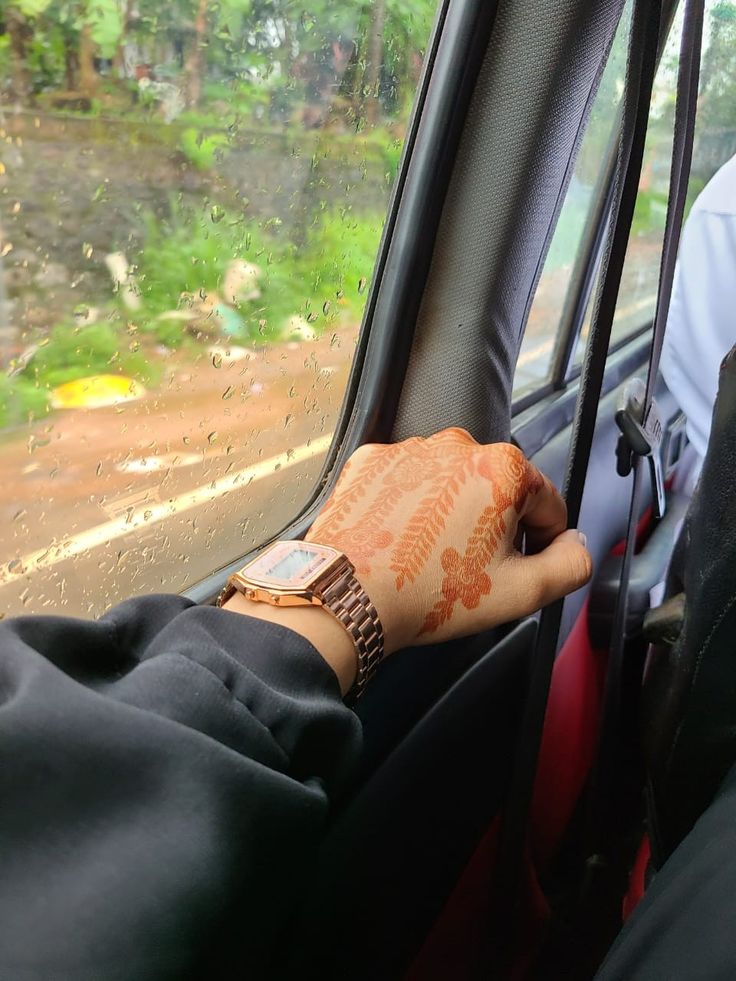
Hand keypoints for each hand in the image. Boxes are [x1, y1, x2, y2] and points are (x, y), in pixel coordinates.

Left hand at [307, 428, 590, 655]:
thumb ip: (572, 564)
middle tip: (467, 568)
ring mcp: (410, 448)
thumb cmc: (431, 594)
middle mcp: (457, 444)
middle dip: (493, 526)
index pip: (547, 504)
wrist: (349, 596)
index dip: (540, 543)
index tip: (515, 567)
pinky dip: (410, 505)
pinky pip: (407, 480)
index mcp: (503, 467)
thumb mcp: (523, 593)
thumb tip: (577, 544)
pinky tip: (400, 539)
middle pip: (498, 490)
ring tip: (429, 556)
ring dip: (451, 513)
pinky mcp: (371, 459)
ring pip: (451, 483)